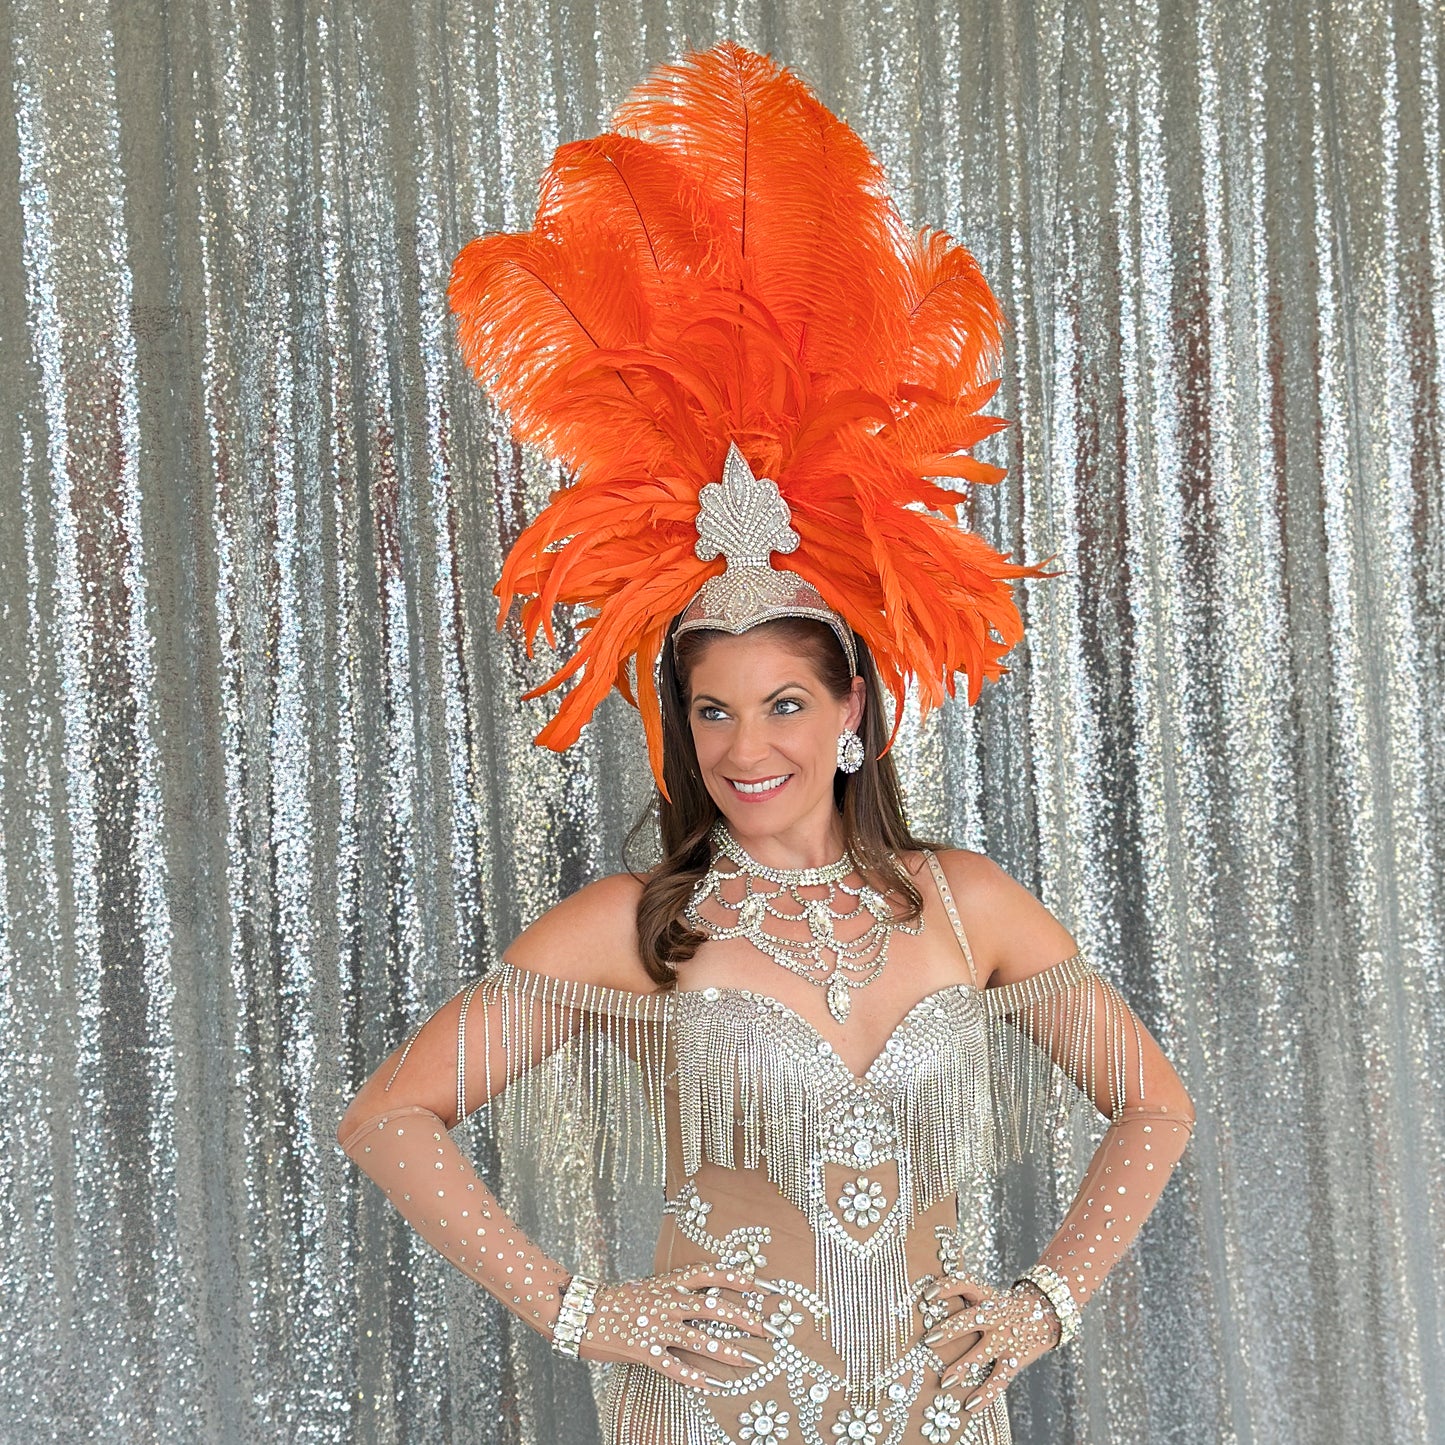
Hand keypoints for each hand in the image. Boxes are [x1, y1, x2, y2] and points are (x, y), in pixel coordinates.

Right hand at [576, 1261, 773, 1392]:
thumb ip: (672, 1291)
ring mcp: (655, 1326)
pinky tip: (710, 1385)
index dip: (732, 1276)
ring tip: (747, 1359)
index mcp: (667, 1283)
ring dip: (725, 1349)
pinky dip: (692, 1376)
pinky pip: (672, 1365)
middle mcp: (665, 1301)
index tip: (756, 1282)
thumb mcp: (647, 1287)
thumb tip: (699, 1294)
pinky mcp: (643, 1349)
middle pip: (710, 1306)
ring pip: (697, 1337)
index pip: (705, 1273)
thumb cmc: (617, 1301)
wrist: (582, 1311)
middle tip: (763, 1327)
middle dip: (740, 1316)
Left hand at [921, 1276, 1060, 1413]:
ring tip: (944, 1381)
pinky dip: (986, 1394)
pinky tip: (970, 1405)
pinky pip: (999, 1379)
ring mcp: (1006, 1338)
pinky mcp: (1015, 1359)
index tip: (927, 1294)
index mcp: (985, 1295)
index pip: (965, 1283)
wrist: (1045, 1312)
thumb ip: (963, 1298)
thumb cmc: (1002, 1305)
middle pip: (972, 1320)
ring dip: (963, 1367)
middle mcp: (996, 1314)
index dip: (947, 1287)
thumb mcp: (986, 1295)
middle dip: (950, 1330)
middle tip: (929, 1340)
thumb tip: (924, 1304)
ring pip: (983, 1353)